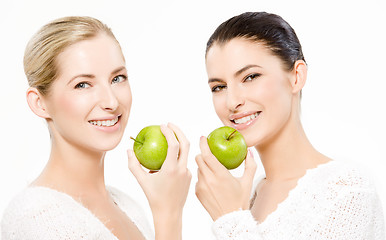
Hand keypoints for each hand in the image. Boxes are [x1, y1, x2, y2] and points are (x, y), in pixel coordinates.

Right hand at [128, 123, 190, 239]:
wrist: (169, 213)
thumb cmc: (153, 197)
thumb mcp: (142, 181)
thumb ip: (134, 165)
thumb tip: (128, 150)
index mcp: (171, 168)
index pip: (174, 144)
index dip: (170, 132)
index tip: (163, 125)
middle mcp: (182, 169)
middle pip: (186, 144)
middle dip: (179, 131)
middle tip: (170, 124)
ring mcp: (188, 173)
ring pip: (186, 153)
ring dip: (179, 142)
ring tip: (169, 138)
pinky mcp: (189, 176)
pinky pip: (184, 162)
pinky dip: (177, 156)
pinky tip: (169, 158)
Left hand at [195, 136, 255, 220]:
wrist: (230, 220)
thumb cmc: (240, 201)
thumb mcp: (248, 182)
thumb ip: (250, 165)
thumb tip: (249, 151)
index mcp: (221, 175)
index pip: (207, 155)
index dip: (204, 144)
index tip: (203, 138)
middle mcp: (209, 179)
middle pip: (198, 159)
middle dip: (202, 153)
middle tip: (208, 153)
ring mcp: (201, 186)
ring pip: (198, 169)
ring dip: (203, 166)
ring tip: (212, 170)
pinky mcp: (197, 192)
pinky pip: (197, 179)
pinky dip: (202, 177)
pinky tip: (210, 182)